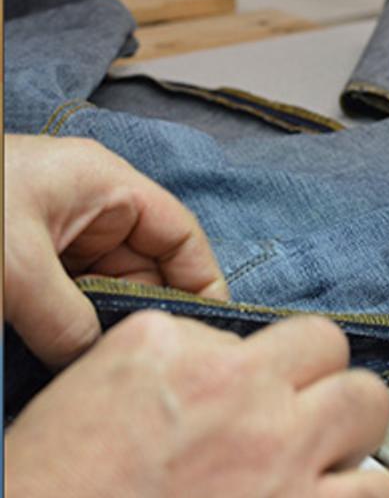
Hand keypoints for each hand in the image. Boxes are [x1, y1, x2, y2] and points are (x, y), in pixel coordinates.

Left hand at [4, 134, 228, 366]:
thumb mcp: (14, 265)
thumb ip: (67, 319)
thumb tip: (94, 363)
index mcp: (106, 185)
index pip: (181, 234)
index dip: (203, 282)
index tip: (208, 332)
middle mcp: (93, 209)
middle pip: (150, 267)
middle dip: (150, 313)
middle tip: (149, 362)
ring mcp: (62, 235)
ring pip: (111, 288)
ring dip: (109, 325)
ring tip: (109, 363)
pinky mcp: (33, 260)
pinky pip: (74, 299)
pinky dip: (76, 328)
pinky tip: (73, 356)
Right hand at [5, 311, 388, 497]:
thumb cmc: (56, 485)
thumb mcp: (102, 385)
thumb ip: (180, 357)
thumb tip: (228, 359)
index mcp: (178, 354)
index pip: (265, 327)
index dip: (277, 360)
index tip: (272, 384)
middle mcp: (239, 396)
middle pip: (331, 347)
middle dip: (325, 376)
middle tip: (310, 408)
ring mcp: (279, 459)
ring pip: (368, 410)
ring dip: (351, 435)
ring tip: (325, 461)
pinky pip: (376, 491)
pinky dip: (360, 494)